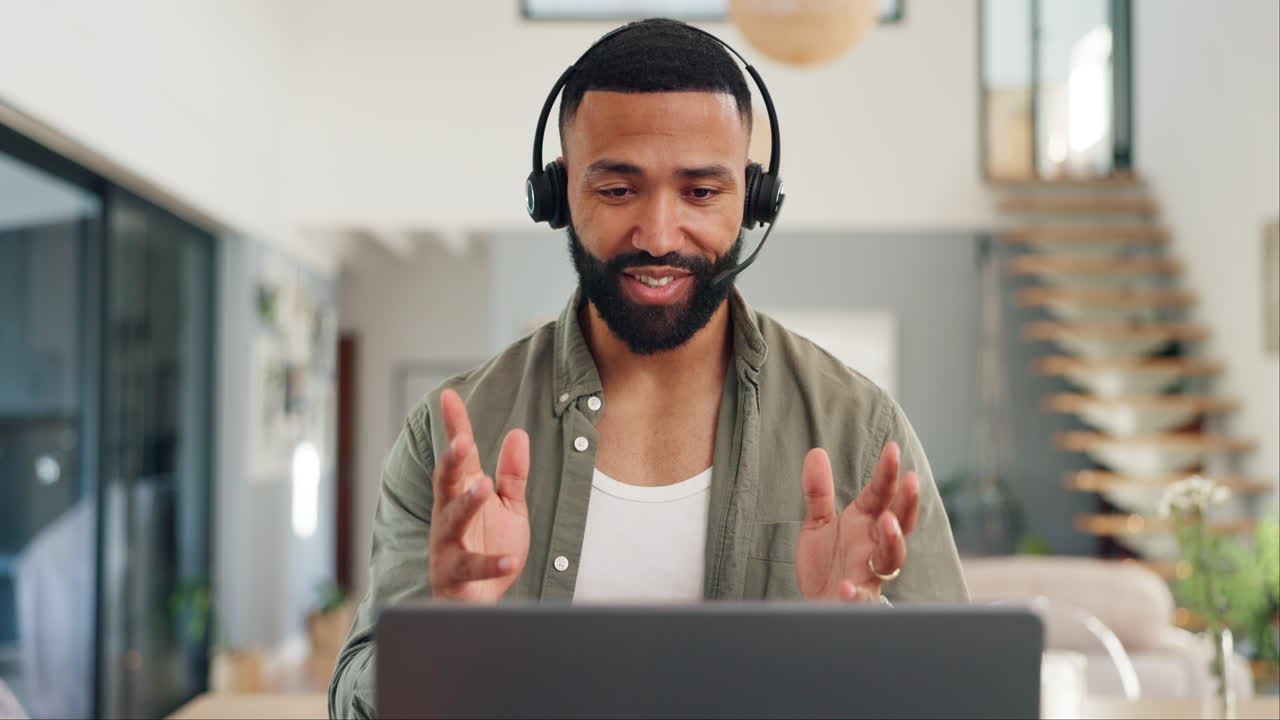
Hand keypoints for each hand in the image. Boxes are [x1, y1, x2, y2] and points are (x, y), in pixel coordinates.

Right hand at [428, 389, 530, 602]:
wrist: (476, 607)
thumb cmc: (489, 551)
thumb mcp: (509, 509)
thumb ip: (512, 475)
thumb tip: (518, 434)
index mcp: (463, 494)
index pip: (460, 455)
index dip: (455, 426)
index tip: (448, 396)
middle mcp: (448, 516)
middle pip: (446, 483)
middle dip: (451, 462)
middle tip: (460, 442)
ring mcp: (448, 547)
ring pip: (452, 522)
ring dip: (466, 504)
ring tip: (482, 487)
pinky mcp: (455, 577)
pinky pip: (471, 569)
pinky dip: (490, 565)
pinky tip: (509, 560)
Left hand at [795, 442, 920, 601]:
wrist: (819, 604)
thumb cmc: (827, 563)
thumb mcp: (818, 523)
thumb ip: (818, 491)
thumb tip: (815, 452)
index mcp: (866, 522)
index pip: (881, 494)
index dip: (888, 473)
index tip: (893, 449)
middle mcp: (873, 545)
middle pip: (898, 522)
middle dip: (906, 503)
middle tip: (911, 481)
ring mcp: (869, 573)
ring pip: (890, 558)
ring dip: (892, 540)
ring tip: (886, 523)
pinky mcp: (857, 601)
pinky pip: (861, 599)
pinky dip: (856, 595)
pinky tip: (848, 588)